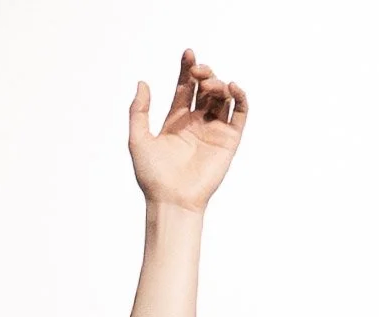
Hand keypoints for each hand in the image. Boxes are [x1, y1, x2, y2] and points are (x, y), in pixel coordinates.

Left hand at [129, 48, 247, 212]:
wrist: (172, 201)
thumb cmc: (153, 176)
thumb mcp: (138, 139)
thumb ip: (139, 111)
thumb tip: (142, 83)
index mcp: (176, 120)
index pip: (185, 87)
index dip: (187, 68)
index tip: (188, 54)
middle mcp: (196, 124)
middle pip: (205, 88)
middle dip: (204, 74)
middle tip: (199, 72)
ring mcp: (213, 132)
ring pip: (223, 98)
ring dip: (219, 84)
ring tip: (211, 85)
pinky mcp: (228, 142)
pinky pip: (240, 115)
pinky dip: (240, 98)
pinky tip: (232, 87)